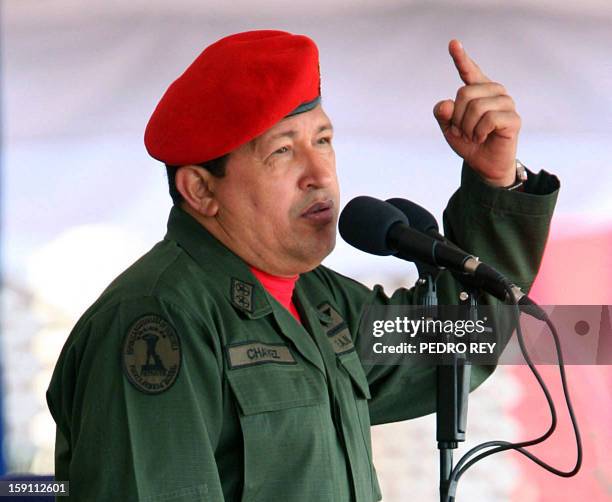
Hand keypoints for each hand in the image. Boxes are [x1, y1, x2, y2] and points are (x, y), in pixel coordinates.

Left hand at [433, 39, 520, 186]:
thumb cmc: (469, 142)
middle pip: (465, 93)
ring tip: (473, 136)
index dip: (461, 58)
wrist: (484, 164)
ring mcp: (506, 103)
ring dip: (468, 127)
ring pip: (476, 106)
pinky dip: (479, 132)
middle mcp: (494, 91)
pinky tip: (483, 137)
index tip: (453, 43)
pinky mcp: (513, 118)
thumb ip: (444, 115)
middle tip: (463, 131)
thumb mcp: (449, 129)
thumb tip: (446, 104)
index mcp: (478, 90)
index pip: (469, 71)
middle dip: (457, 117)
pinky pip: (488, 119)